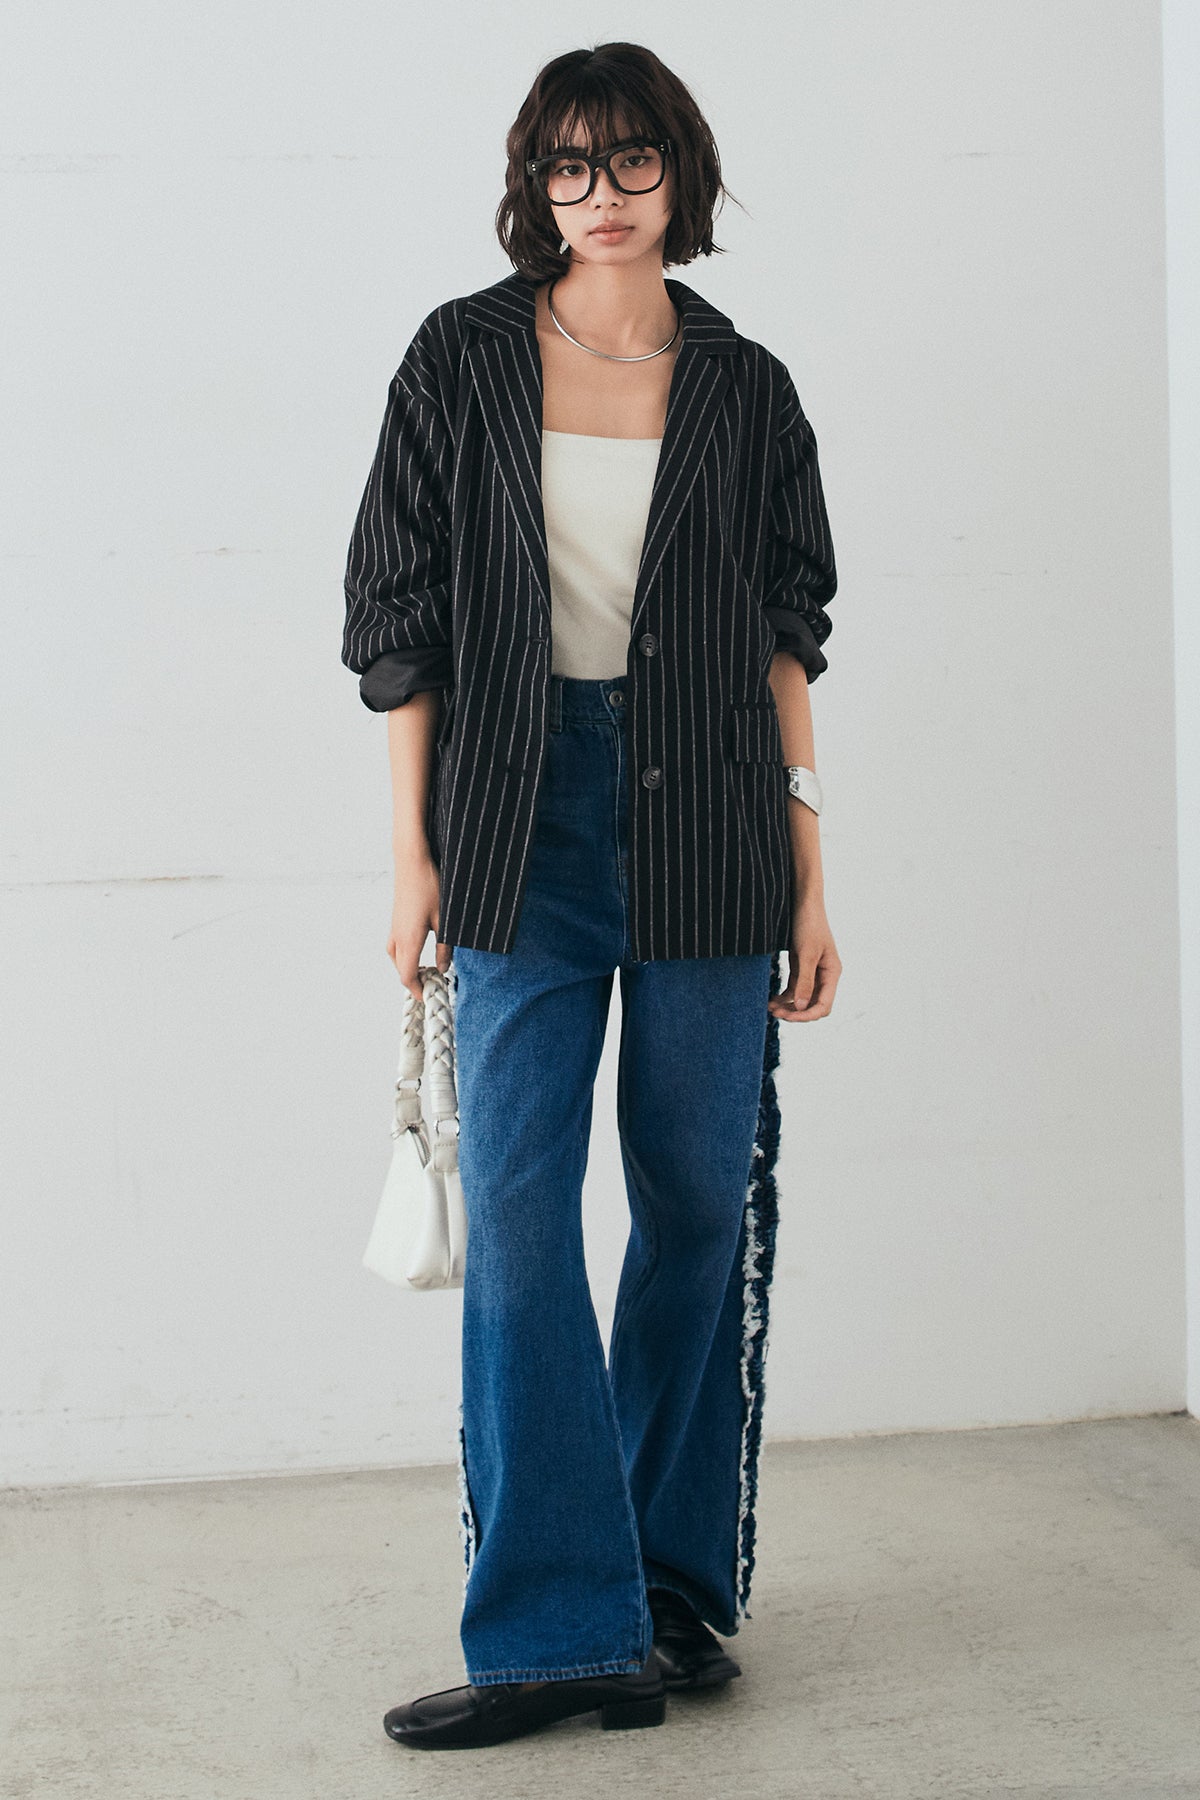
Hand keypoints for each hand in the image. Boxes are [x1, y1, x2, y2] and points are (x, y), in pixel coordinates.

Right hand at [388, 847, 454, 1004]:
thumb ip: (445, 948)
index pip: (408, 976)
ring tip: (427, 971)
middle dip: (414, 982)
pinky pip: (395, 946)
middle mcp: (397, 937)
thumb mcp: (445, 919)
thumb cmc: (430, 886)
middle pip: (401, 970)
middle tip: (433, 986)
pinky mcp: (395, 920)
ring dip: (408, 968)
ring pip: (396, 958)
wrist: (411, 860)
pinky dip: (404, 956)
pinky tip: (417, 951)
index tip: (430, 997)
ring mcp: (393, 928)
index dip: (418, 990)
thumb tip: (443, 969)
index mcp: (409, 940)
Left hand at [769, 894, 840, 1022]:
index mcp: (832, 972)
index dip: (806, 1015)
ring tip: (769, 1007)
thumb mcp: (805, 953)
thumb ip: (805, 981)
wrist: (802, 901)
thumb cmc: (808, 924)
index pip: (823, 1005)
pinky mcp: (801, 966)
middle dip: (795, 1013)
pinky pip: (794, 988)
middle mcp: (825, 975)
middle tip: (774, 1013)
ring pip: (802, 999)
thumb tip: (802, 1006)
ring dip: (787, 1006)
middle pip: (813, 1005)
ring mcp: (812, 971)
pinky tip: (771, 999)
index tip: (787, 1017)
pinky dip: (784, 996)